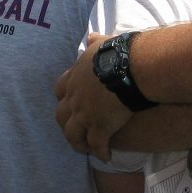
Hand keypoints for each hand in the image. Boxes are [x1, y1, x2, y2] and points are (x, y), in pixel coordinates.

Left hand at [55, 34, 132, 160]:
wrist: (131, 67)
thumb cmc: (120, 52)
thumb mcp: (104, 42)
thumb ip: (96, 41)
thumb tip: (92, 36)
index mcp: (75, 77)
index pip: (60, 90)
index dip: (64, 98)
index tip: (70, 103)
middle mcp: (75, 97)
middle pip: (61, 115)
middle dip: (66, 123)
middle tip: (75, 129)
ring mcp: (85, 114)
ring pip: (73, 134)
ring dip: (78, 143)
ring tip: (87, 148)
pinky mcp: (99, 127)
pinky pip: (96, 145)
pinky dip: (100, 152)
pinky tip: (106, 156)